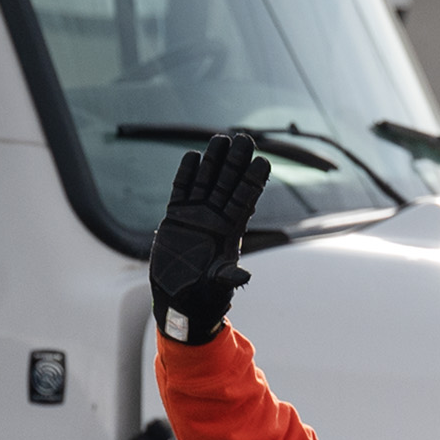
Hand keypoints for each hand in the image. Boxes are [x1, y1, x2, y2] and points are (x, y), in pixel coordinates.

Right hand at [147, 131, 271, 342]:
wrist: (180, 300)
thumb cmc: (205, 296)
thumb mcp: (218, 285)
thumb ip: (227, 277)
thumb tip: (243, 277)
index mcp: (231, 230)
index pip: (245, 199)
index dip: (253, 180)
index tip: (263, 161)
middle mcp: (215, 218)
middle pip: (228, 183)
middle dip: (236, 161)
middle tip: (245, 138)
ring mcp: (196, 215)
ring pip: (206, 181)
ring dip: (213, 161)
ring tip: (220, 139)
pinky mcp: (176, 217)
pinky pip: (182, 190)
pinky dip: (186, 173)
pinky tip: (192, 156)